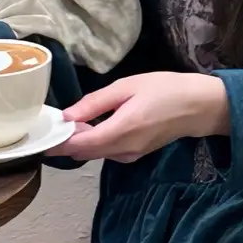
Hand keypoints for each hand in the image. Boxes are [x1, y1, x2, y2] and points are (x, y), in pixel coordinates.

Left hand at [55, 72, 230, 163]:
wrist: (199, 106)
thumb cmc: (165, 90)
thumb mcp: (128, 87)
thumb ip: (95, 102)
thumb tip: (67, 116)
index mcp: (119, 130)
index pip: (77, 146)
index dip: (57, 141)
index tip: (44, 131)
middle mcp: (122, 150)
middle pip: (83, 153)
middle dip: (67, 140)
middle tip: (59, 120)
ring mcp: (130, 155)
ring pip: (94, 153)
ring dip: (82, 141)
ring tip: (78, 119)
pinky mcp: (135, 155)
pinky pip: (107, 151)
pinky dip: (96, 142)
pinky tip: (98, 125)